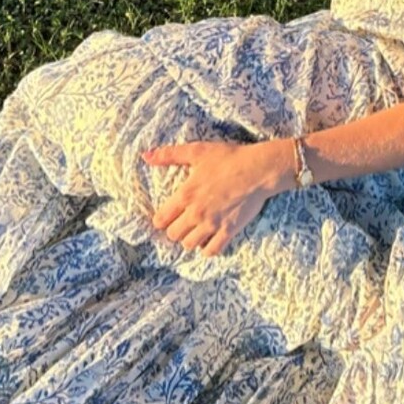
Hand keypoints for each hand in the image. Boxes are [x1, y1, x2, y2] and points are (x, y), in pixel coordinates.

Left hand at [142, 137, 287, 256]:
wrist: (258, 169)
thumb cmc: (228, 158)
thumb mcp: (197, 152)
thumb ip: (169, 155)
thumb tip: (146, 156)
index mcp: (185, 195)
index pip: (161, 219)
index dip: (161, 219)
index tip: (166, 216)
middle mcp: (196, 213)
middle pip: (173, 235)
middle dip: (175, 229)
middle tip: (182, 222)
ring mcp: (212, 224)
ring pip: (189, 244)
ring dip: (190, 239)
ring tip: (195, 231)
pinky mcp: (228, 231)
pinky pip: (211, 251)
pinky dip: (207, 249)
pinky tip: (209, 239)